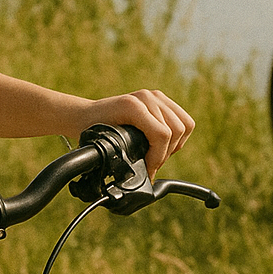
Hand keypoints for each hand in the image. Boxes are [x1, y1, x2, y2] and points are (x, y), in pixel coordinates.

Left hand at [78, 89, 193, 175]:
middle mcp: (147, 97)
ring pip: (184, 125)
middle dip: (165, 153)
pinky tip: (164, 145)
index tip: (148, 170)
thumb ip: (126, 157)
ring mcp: (155, 96)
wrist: (88, 116)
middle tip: (151, 165)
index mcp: (132, 105)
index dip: (158, 158)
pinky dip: (178, 136)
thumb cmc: (94, 132)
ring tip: (158, 155)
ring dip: (174, 145)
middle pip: (177, 130)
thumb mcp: (107, 145)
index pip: (162, 134)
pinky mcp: (161, 99)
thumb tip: (146, 178)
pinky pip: (183, 119)